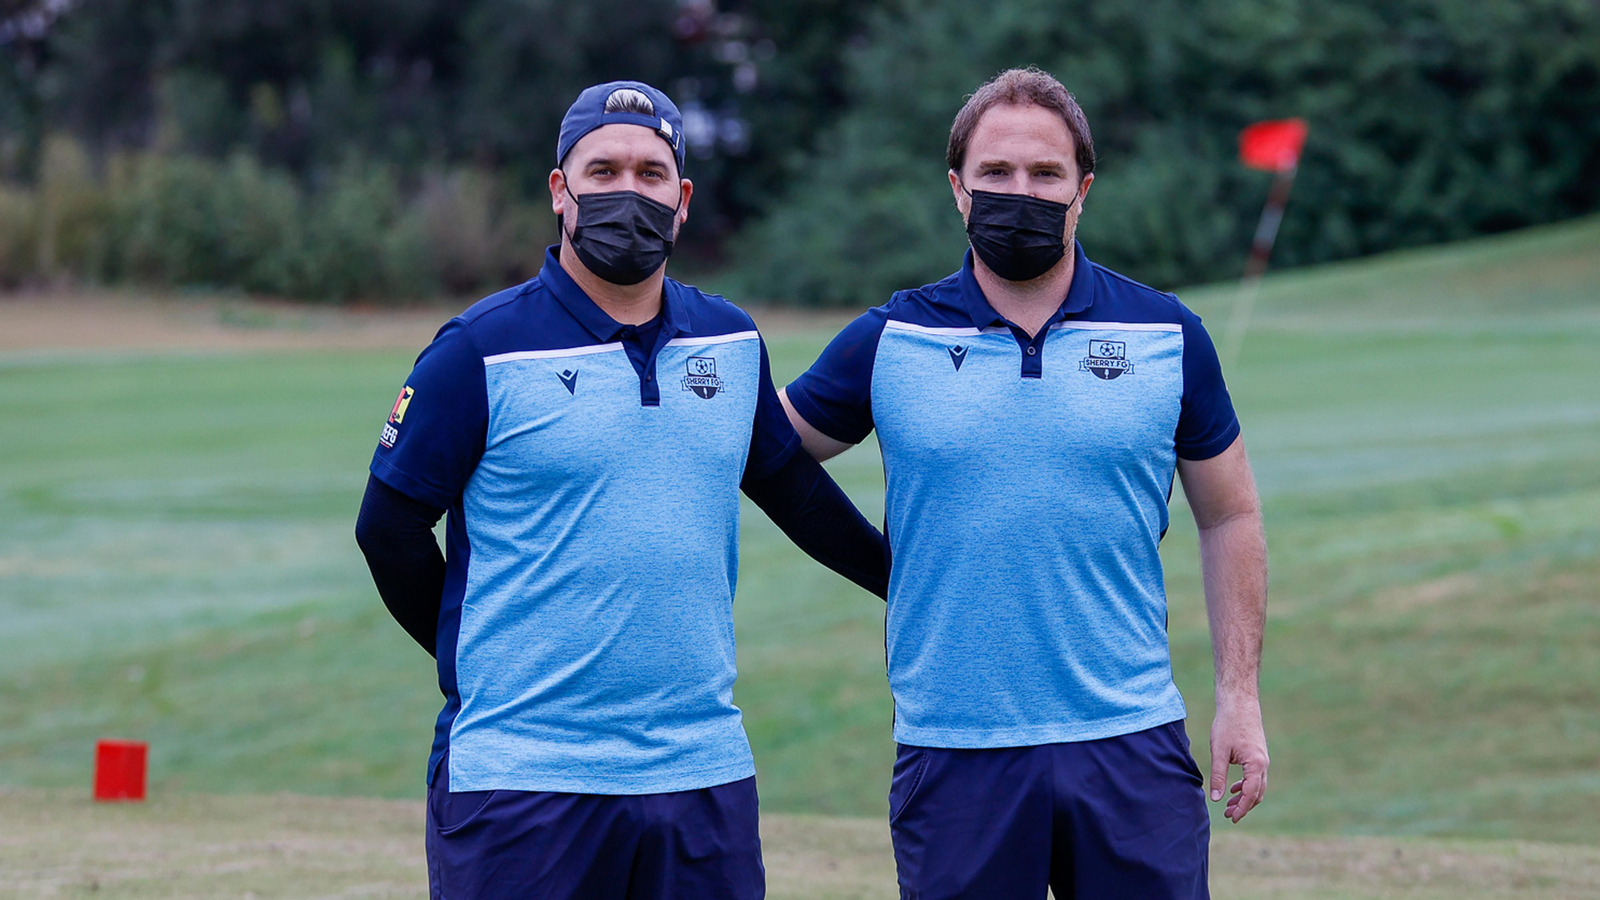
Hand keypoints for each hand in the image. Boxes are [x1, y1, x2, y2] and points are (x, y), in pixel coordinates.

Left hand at [1209, 695, 1269, 822]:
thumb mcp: (1219, 752)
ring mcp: (1262, 759)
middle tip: (1228, 815)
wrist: (1239, 703)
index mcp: (1255, 764)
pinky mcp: (1258, 755)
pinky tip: (1233, 789)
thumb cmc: (1228, 725)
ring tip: (1229, 806)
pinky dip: (1245, 786)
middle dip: (1243, 806)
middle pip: (1257, 793)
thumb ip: (1218, 776)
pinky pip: (1255, 777)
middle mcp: (1263, 764)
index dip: (1241, 809)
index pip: (1250, 794)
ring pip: (1257, 786)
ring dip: (1244, 797)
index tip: (1232, 818)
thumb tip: (1216, 799)